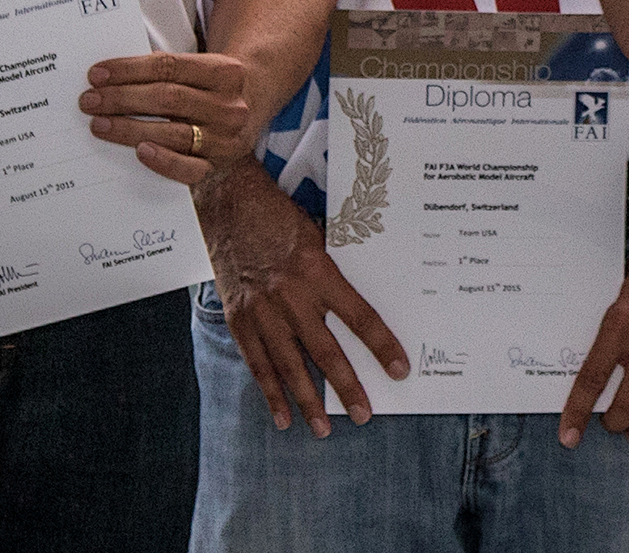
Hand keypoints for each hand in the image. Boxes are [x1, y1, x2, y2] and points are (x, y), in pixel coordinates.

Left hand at [83, 50, 263, 187]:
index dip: (129, 69)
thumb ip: (167, 70)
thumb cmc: (211, 86)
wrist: (253, 106)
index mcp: (225, 72)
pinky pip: (188, 169)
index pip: (169, 66)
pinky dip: (163, 161)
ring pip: (172, 132)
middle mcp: (230, 105)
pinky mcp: (219, 165)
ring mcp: (226, 138)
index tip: (97, 74)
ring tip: (99, 124)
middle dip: (122, 99)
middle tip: (89, 100)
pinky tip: (139, 151)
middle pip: (167, 98)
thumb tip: (112, 77)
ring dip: (129, 128)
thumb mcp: (202, 67)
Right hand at [196, 164, 407, 435]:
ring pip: (288, 365)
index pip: (359, 316)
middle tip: (365, 414)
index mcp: (317, 269)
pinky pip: (256, 362)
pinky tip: (281, 416)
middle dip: (347, 386)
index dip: (381, 345)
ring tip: (323, 428)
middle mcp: (290, 294)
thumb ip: (333, 271)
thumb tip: (357, 302)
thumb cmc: (278, 214)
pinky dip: (269, 392)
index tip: (399, 369)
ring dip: (307, 400)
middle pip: (325, 350)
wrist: (228, 199)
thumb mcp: (317, 234)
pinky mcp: (239, 317)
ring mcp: (261, 309)